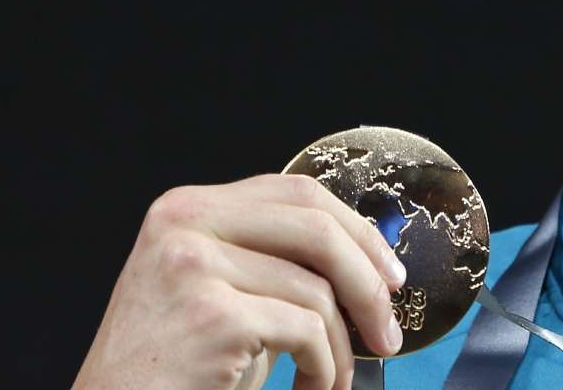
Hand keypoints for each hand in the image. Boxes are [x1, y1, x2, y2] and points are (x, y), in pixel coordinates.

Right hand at [71, 174, 406, 389]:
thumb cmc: (173, 368)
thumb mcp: (221, 293)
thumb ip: (272, 261)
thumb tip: (366, 256)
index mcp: (188, 207)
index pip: (298, 192)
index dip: (356, 230)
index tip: (389, 271)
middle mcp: (185, 223)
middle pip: (316, 229)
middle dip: (368, 283)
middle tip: (388, 330)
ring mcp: (195, 265)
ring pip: (317, 290)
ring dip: (342, 347)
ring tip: (334, 378)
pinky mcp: (212, 314)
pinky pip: (306, 331)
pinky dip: (324, 369)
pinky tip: (311, 388)